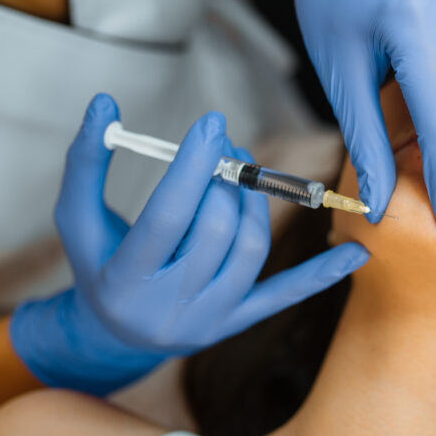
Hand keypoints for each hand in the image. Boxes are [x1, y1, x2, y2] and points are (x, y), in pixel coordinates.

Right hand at [10, 94, 368, 394]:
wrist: (113, 332)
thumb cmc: (96, 261)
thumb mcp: (77, 217)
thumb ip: (86, 162)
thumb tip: (104, 103)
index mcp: (124, 280)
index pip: (167, 216)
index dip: (193, 167)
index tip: (213, 124)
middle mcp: (168, 308)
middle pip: (214, 231)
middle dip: (226, 181)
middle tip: (228, 148)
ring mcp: (207, 321)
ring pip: (248, 253)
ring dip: (254, 204)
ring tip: (241, 175)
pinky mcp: (236, 325)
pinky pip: (283, 296)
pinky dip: (320, 274)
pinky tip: (357, 252)